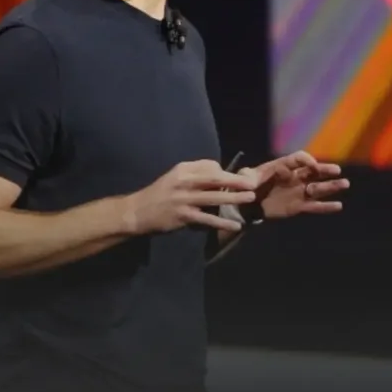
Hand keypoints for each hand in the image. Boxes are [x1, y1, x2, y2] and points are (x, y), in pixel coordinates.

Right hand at [125, 159, 262, 234]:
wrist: (138, 211)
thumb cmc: (160, 193)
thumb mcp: (174, 177)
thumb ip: (195, 174)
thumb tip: (220, 173)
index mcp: (182, 169)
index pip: (209, 166)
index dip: (226, 172)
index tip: (239, 178)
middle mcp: (183, 182)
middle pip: (214, 178)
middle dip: (235, 180)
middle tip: (253, 183)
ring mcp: (183, 199)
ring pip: (213, 198)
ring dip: (233, 198)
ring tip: (250, 198)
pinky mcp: (183, 216)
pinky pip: (207, 219)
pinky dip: (222, 222)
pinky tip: (235, 226)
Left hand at [239, 150, 348, 219]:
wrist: (248, 203)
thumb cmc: (248, 185)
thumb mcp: (244, 178)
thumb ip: (247, 176)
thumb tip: (249, 178)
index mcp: (282, 165)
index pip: (298, 159)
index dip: (306, 160)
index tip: (312, 165)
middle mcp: (294, 177)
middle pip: (312, 171)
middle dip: (324, 170)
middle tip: (337, 170)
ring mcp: (298, 191)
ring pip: (317, 188)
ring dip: (331, 186)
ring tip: (345, 184)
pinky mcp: (298, 206)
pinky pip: (314, 206)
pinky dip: (326, 206)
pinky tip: (338, 205)